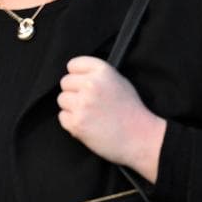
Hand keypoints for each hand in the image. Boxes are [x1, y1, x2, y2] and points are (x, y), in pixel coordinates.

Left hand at [57, 56, 166, 181]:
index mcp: (103, 71)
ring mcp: (82, 104)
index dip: (77, 75)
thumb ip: (99, 76)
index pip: (74, 64)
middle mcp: (91, 84)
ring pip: (62, 100)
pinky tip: (88, 124)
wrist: (139, 136)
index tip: (83, 83)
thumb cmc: (131, 111)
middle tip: (89, 102)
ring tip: (90, 114)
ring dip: (72, 107)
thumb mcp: (121, 82)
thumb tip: (78, 76)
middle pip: (65, 82)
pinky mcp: (76, 122)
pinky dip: (72, 122)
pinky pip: (62, 117)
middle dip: (74, 92)